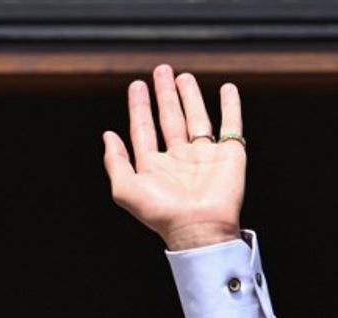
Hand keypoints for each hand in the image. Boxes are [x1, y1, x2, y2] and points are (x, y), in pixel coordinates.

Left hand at [103, 64, 244, 250]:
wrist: (198, 226)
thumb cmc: (160, 212)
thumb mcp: (125, 188)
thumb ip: (114, 161)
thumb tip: (107, 135)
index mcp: (153, 167)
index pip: (144, 129)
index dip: (139, 107)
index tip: (137, 86)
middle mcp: (177, 159)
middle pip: (169, 118)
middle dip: (164, 94)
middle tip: (161, 70)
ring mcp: (203, 156)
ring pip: (196, 118)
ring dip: (190, 96)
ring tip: (183, 76)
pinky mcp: (228, 154)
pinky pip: (230, 125)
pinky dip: (230, 106)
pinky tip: (226, 89)